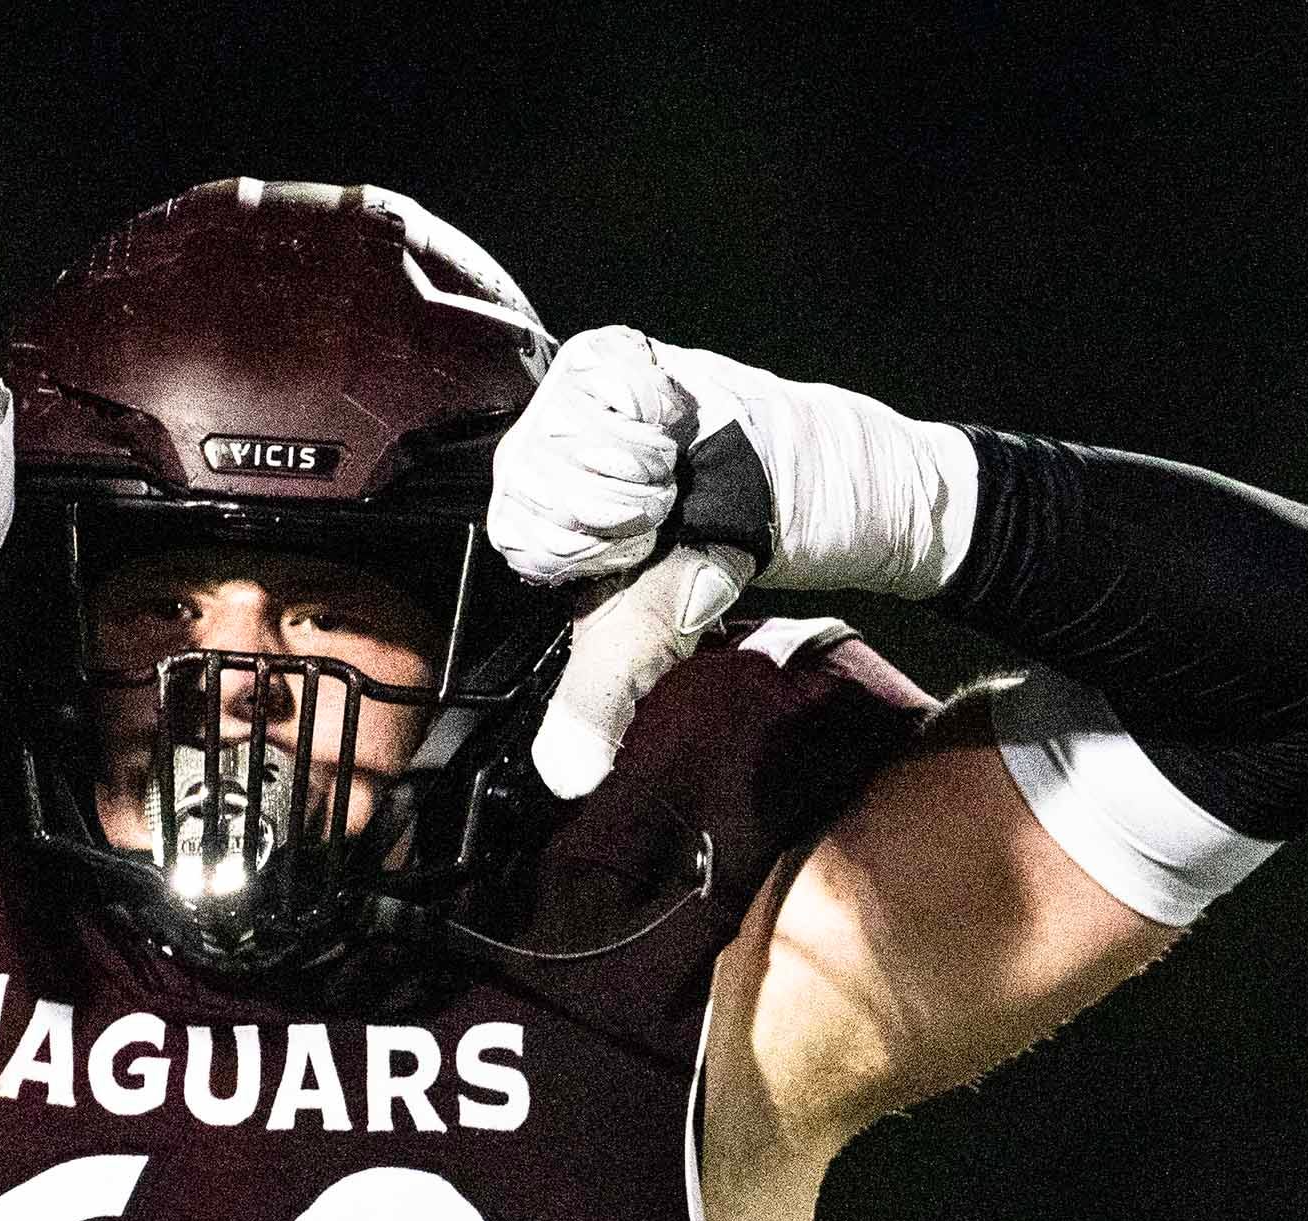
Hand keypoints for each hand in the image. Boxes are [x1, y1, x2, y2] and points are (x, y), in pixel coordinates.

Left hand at [491, 328, 756, 795]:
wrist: (786, 490)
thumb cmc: (707, 556)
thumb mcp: (650, 636)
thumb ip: (600, 701)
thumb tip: (568, 778)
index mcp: (525, 521)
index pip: (521, 532)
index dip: (592, 545)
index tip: (636, 547)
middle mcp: (529, 455)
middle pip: (537, 478)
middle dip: (620, 506)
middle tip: (658, 509)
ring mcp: (562, 399)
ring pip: (571, 431)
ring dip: (642, 461)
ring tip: (671, 468)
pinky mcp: (605, 354)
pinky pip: (606, 379)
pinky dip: (654, 408)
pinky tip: (674, 423)